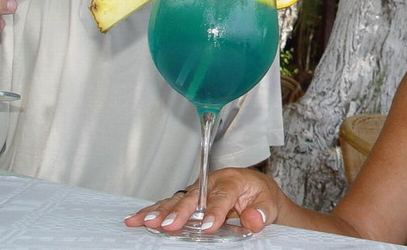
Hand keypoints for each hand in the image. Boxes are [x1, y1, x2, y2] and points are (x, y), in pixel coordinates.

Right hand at [124, 168, 279, 233]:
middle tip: (169, 225)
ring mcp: (198, 190)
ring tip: (143, 221)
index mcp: (233, 180)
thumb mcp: (269, 203)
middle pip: (194, 196)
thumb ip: (262, 212)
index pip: (223, 195)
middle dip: (180, 211)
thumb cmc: (260, 196)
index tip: (208, 226)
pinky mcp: (189, 198)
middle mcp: (212, 182)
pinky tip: (137, 219)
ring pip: (177, 199)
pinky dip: (153, 211)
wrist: (256, 192)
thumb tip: (253, 220)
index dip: (215, 211)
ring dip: (160, 211)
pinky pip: (170, 204)